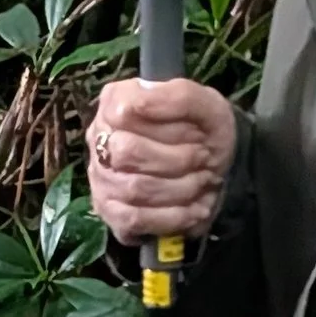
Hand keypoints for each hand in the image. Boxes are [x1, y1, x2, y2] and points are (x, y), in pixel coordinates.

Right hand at [87, 78, 236, 245]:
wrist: (215, 167)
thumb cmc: (205, 130)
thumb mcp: (205, 104)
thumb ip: (177, 97)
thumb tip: (139, 105)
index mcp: (116, 102)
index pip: (127, 112)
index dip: (168, 126)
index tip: (198, 133)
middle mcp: (100, 139)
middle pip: (127, 152)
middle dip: (178, 160)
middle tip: (204, 159)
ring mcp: (101, 178)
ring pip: (133, 188)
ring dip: (181, 188)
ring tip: (203, 182)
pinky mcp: (111, 212)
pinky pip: (134, 219)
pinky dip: (172, 216)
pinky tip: (194, 210)